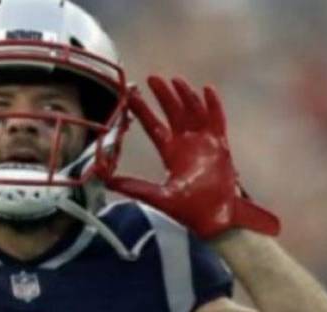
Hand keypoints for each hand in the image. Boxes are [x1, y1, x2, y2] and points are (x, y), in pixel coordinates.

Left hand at [105, 76, 279, 239]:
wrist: (216, 218)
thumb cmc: (189, 210)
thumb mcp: (158, 197)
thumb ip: (134, 187)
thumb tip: (105, 182)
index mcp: (170, 154)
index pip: (153, 126)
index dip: (142, 110)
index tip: (130, 94)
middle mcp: (186, 144)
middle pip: (173, 113)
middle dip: (164, 96)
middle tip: (152, 78)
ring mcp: (204, 143)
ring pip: (194, 112)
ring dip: (186, 96)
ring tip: (176, 80)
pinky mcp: (221, 146)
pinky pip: (218, 121)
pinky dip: (213, 106)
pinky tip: (207, 90)